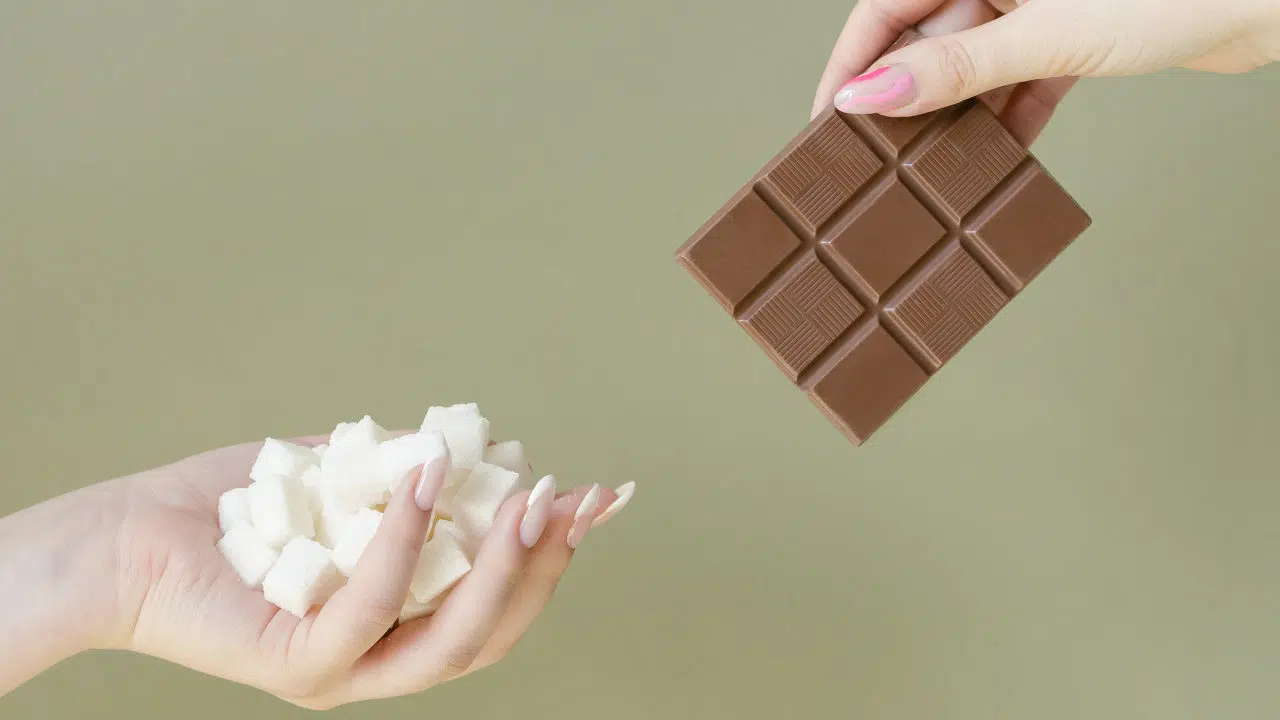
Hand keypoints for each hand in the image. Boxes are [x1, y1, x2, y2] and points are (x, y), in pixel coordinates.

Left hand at [51, 437, 623, 708]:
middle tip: (574, 498)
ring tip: (529, 498)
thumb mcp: (340, 479)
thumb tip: (481, 445)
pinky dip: (408, 542)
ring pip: (448, 643)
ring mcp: (341, 670)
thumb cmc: (234, 509)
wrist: (128, 536)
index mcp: (399, 621)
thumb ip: (406, 472)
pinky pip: (370, 610)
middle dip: (544, 565)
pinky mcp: (297, 666)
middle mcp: (379, 657)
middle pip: (491, 633)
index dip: (554, 555)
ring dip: (498, 569)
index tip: (599, 496)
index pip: (498, 603)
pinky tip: (430, 480)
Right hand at [812, 0, 1279, 144]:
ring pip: (972, 65)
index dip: (853, 63)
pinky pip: (1020, 78)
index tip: (832, 119)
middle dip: (906, 99)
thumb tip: (874, 94)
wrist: (1269, 1)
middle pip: (926, 38)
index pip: (885, 6)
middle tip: (879, 159)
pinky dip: (1009, 118)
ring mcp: (1039, 4)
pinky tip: (998, 157)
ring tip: (934, 169)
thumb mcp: (1047, 34)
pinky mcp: (1075, 32)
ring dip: (957, 118)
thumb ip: (957, 67)